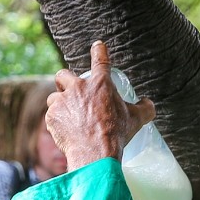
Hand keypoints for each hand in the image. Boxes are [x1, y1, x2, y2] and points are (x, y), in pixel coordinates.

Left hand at [45, 41, 155, 170]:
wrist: (95, 153)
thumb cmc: (117, 134)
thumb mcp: (137, 119)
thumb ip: (145, 108)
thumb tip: (148, 104)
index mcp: (101, 83)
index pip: (100, 60)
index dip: (99, 51)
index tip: (97, 46)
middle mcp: (78, 88)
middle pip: (63, 74)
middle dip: (64, 81)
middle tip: (70, 92)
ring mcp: (62, 101)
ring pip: (53, 97)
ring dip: (59, 104)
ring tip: (68, 117)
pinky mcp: (51, 116)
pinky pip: (51, 116)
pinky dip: (57, 122)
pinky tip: (65, 131)